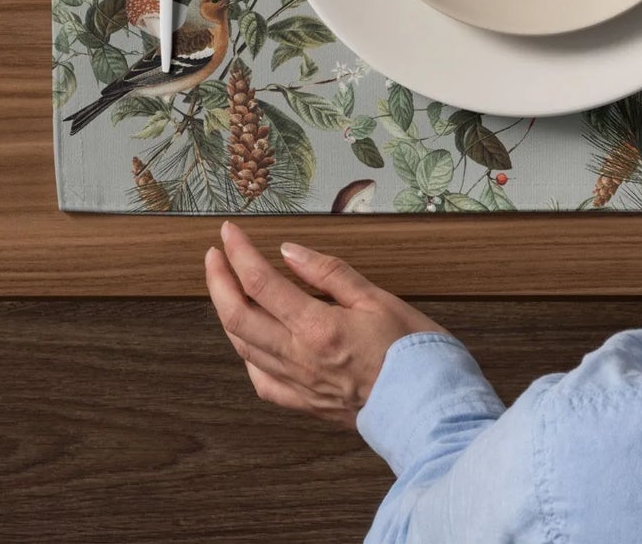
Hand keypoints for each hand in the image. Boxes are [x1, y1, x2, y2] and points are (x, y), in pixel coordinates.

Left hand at [205, 221, 446, 427]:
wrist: (427, 408)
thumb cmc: (412, 351)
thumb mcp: (378, 298)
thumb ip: (331, 274)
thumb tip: (290, 252)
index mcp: (317, 327)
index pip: (261, 283)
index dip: (239, 253)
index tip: (230, 232)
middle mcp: (298, 358)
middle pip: (238, 316)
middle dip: (218, 281)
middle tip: (214, 255)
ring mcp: (297, 384)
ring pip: (243, 348)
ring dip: (227, 313)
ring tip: (225, 288)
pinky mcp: (304, 404)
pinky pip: (261, 381)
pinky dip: (247, 355)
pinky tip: (249, 342)